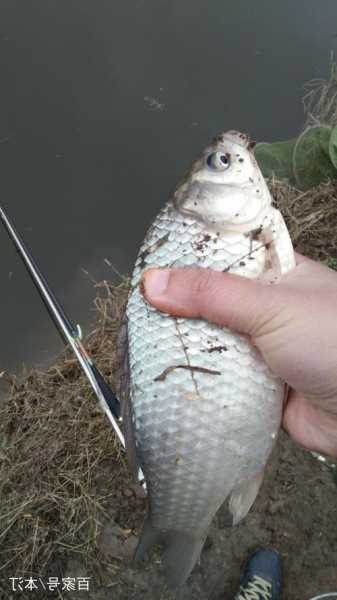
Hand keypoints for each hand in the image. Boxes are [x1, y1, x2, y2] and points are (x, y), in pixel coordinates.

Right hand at [141, 255, 336, 456]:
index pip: (222, 260)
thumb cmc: (333, 342)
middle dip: (178, 312)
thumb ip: (212, 294)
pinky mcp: (257, 387)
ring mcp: (261, 349)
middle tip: (135, 315)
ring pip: (213, 345)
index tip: (146, 271)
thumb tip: (153, 281)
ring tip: (140, 348)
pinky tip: (168, 382)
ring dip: (186, 351)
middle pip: (211, 305)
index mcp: (275, 275)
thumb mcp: (271, 305)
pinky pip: (221, 381)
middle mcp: (266, 310)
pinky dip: (201, 383)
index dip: (185, 264)